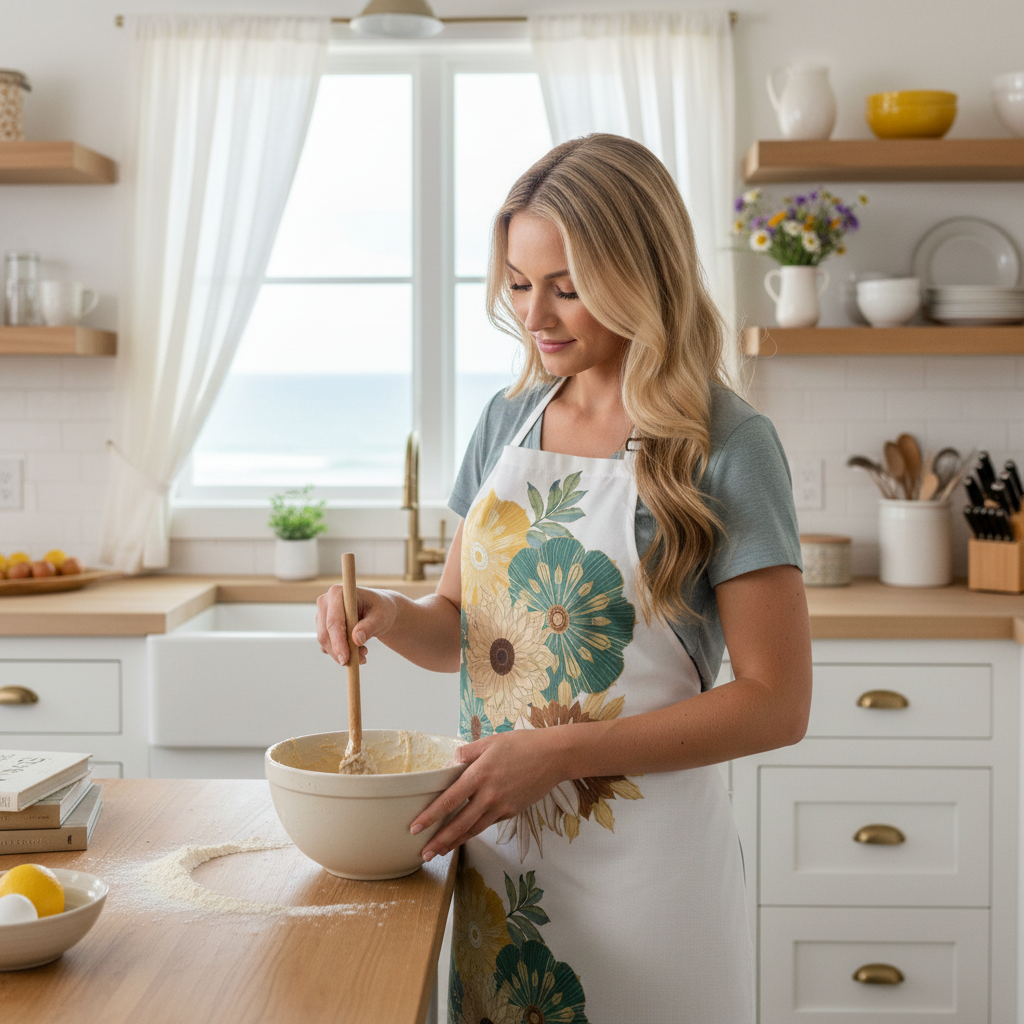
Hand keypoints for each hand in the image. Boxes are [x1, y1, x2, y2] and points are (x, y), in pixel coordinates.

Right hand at [315, 585, 397, 664]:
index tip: (346, 658)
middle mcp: (325, 602)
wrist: (378, 610)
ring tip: (364, 653)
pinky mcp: (322, 627)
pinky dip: (341, 653)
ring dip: (343, 653)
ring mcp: (322, 615)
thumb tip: (356, 639)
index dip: (338, 641)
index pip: (334, 621)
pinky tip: (357, 651)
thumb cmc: (380, 609)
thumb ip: (369, 627)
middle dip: (341, 651)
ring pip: (325, 642)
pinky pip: (327, 646)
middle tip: (362, 660)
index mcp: (338, 593)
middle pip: (325, 634)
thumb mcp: (381, 617)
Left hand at [411, 726, 568, 861]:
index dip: (430, 816)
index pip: (449, 800)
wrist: (554, 756)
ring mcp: (501, 806)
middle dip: (439, 840)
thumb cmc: (522, 744)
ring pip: (473, 829)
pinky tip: (464, 835)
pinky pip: (489, 823)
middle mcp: (489, 795)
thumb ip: (467, 753)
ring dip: (455, 843)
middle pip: (459, 824)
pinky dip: (474, 831)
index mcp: (479, 774)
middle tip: (423, 853)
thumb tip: (449, 765)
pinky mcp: (512, 812)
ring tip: (439, 852)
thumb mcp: (490, 741)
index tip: (415, 827)